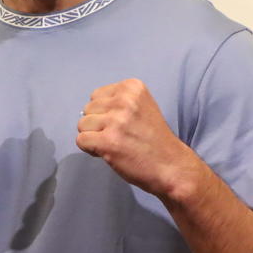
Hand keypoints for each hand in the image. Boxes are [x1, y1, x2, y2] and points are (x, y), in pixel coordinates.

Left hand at [76, 79, 198, 197]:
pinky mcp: (108, 141)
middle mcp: (124, 99)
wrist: (171, 166)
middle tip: (120, 136)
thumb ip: (117, 103)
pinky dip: (90, 149)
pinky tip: (109, 152)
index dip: (104, 113)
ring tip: (115, 144)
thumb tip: (85, 112)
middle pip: (88, 109)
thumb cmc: (154, 140)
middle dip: (98, 124)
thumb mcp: (141, 107)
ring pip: (82, 124)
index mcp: (132, 87)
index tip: (122, 124)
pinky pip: (81, 140)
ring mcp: (116, 120)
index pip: (96, 95)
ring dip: (94, 137)